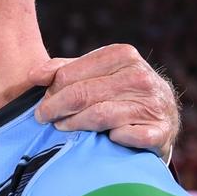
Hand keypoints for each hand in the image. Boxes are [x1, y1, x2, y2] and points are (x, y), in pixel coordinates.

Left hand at [29, 44, 179, 160]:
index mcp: (123, 55)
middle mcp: (140, 77)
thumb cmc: (119, 95)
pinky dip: (109, 140)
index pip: (71, 73)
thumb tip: (33, 76)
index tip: (42, 103)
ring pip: (99, 115)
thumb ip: (65, 70)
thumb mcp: (96, 74)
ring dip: (74, 125)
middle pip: (81, 94)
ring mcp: (153, 104)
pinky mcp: (160, 131)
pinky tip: (102, 140)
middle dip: (55, 108)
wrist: (163, 121)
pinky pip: (125, 136)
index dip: (51, 91)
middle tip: (42, 118)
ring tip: (61, 128)